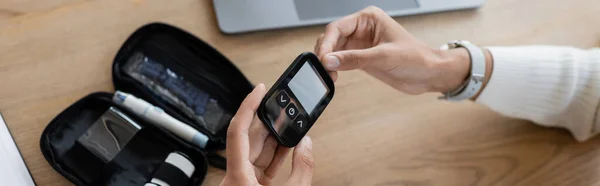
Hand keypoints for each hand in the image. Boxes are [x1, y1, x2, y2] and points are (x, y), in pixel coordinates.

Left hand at [220, 83, 314, 185]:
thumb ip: (302, 168)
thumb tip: (306, 144)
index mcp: (237, 177)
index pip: (237, 131)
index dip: (248, 106)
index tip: (259, 90)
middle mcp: (235, 176)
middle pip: (249, 139)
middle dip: (268, 120)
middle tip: (281, 104)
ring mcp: (243, 180)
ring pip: (257, 150)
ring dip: (274, 135)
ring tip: (288, 120)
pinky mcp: (252, 185)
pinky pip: (262, 163)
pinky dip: (276, 152)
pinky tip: (288, 142)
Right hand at [315, 6, 473, 93]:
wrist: (430, 74)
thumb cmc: (416, 58)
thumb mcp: (384, 57)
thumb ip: (354, 59)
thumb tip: (329, 61)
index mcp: (368, 19)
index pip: (337, 27)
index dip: (327, 43)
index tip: (321, 59)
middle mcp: (362, 29)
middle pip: (332, 38)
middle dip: (325, 53)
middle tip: (322, 69)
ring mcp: (360, 44)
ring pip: (333, 50)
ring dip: (327, 62)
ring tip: (327, 75)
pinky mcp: (361, 58)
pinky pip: (340, 60)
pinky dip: (334, 68)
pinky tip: (333, 76)